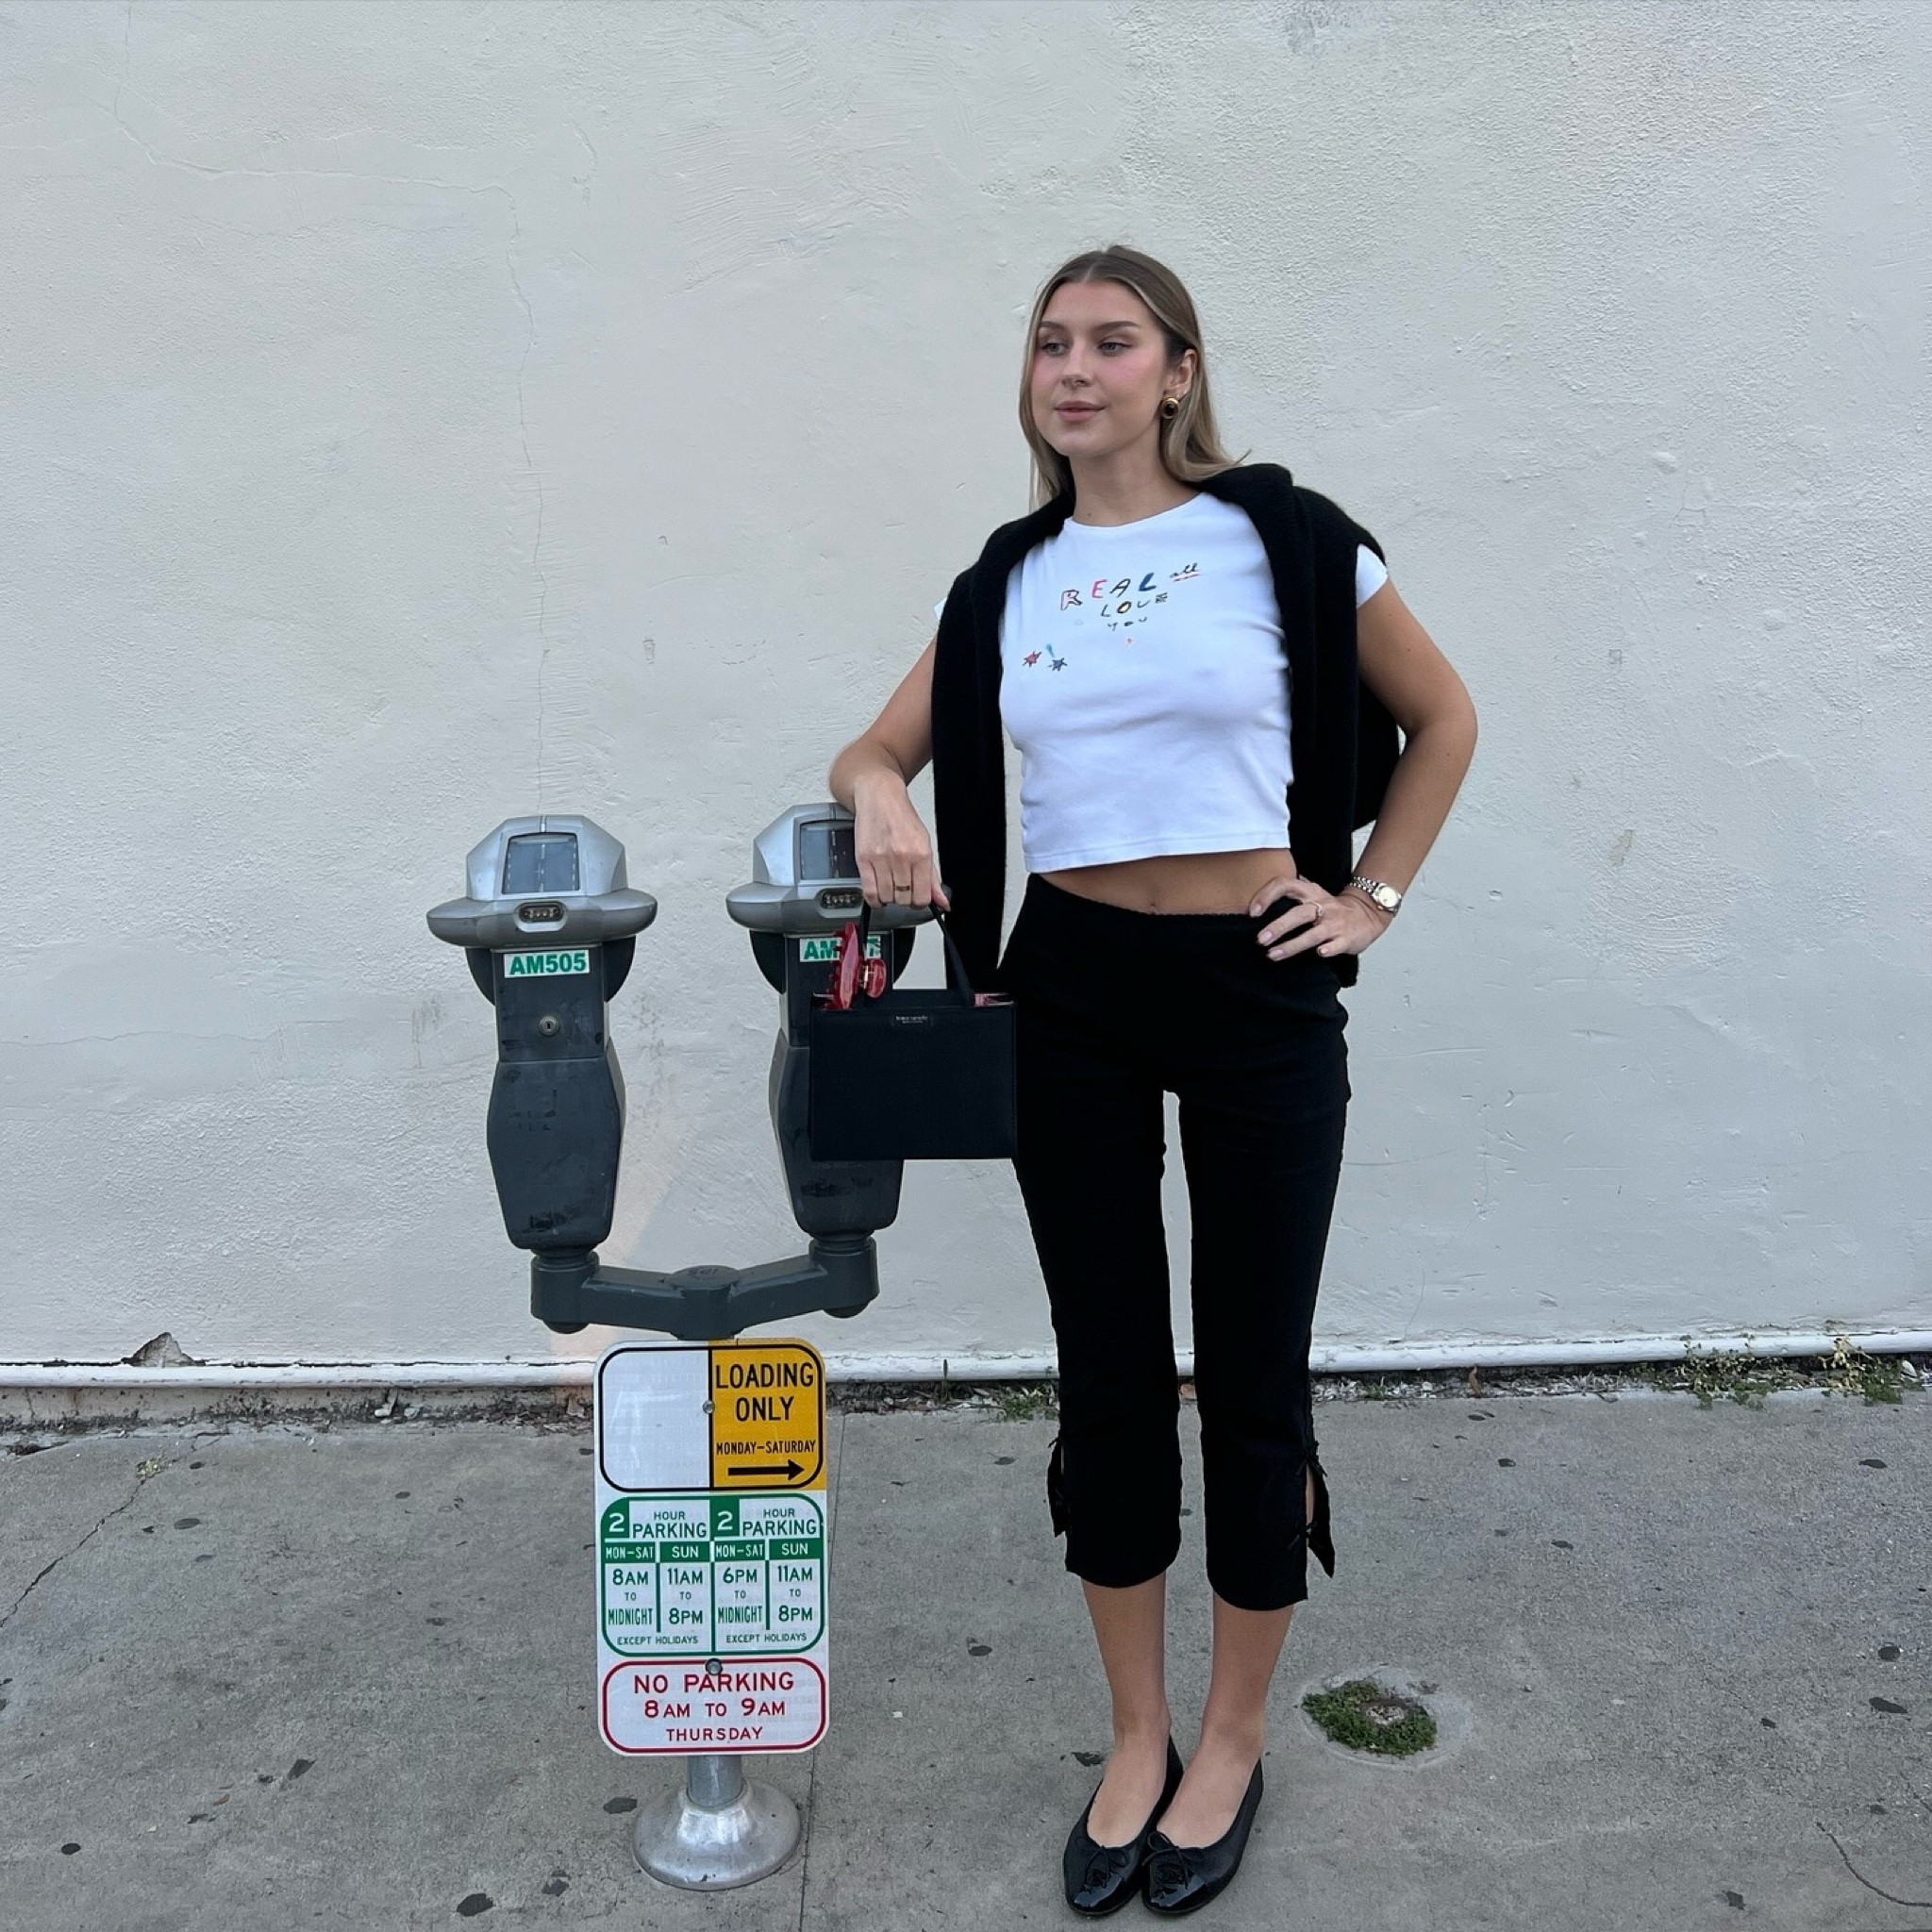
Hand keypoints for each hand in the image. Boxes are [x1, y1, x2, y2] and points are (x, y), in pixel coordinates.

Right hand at [851, 772, 950, 911]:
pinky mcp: (863, 859)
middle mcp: (901, 857)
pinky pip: (869, 892)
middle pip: (904, 898)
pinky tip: (878, 895)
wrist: (880, 797)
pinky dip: (874, 899)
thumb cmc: (902, 818)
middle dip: (904, 898)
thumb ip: (932, 876)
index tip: (917, 898)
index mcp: (920, 854)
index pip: (922, 896)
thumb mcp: (925, 843)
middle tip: (903, 889)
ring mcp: (881, 859)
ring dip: (889, 897)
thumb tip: (942, 901)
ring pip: (887, 897)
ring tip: (890, 887)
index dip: (920, 902)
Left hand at [1250, 872, 1391, 960]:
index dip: (1267, 896)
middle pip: (1298, 913)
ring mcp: (1335, 922)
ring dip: (1292, 945)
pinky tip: (1319, 953)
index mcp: (1311, 892)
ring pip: (1312, 933)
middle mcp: (1323, 906)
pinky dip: (1328, 948)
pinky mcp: (1347, 938)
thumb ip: (1290, 895)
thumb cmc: (1333, 908)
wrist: (1368, 914)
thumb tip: (1258, 899)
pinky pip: (1337, 943)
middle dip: (1278, 927)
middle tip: (1260, 939)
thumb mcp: (1313, 895)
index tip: (1253, 911)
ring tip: (1273, 955)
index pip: (1285, 885)